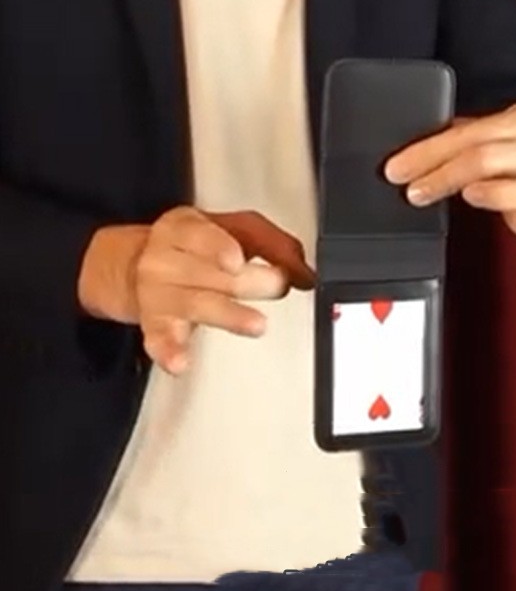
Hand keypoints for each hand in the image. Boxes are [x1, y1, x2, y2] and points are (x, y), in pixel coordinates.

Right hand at [78, 207, 315, 374]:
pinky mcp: (155, 327)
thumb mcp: (233, 229)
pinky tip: (181, 362)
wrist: (136, 266)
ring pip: (195, 305)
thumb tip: (305, 272)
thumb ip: (273, 244)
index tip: (237, 260)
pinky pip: (159, 341)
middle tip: (277, 285)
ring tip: (256, 324)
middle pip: (208, 274)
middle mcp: (165, 260)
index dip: (219, 247)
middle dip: (248, 282)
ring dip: (228, 316)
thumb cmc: (197, 246)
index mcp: (185, 228)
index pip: (201, 235)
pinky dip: (170, 353)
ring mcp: (158, 295)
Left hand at [384, 103, 515, 245]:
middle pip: (490, 157)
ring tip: (468, 195)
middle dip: (445, 174)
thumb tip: (406, 156)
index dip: (428, 153)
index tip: (398, 170)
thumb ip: (457, 144)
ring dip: (497, 193)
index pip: (469, 135)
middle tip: (414, 192)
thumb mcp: (490, 145)